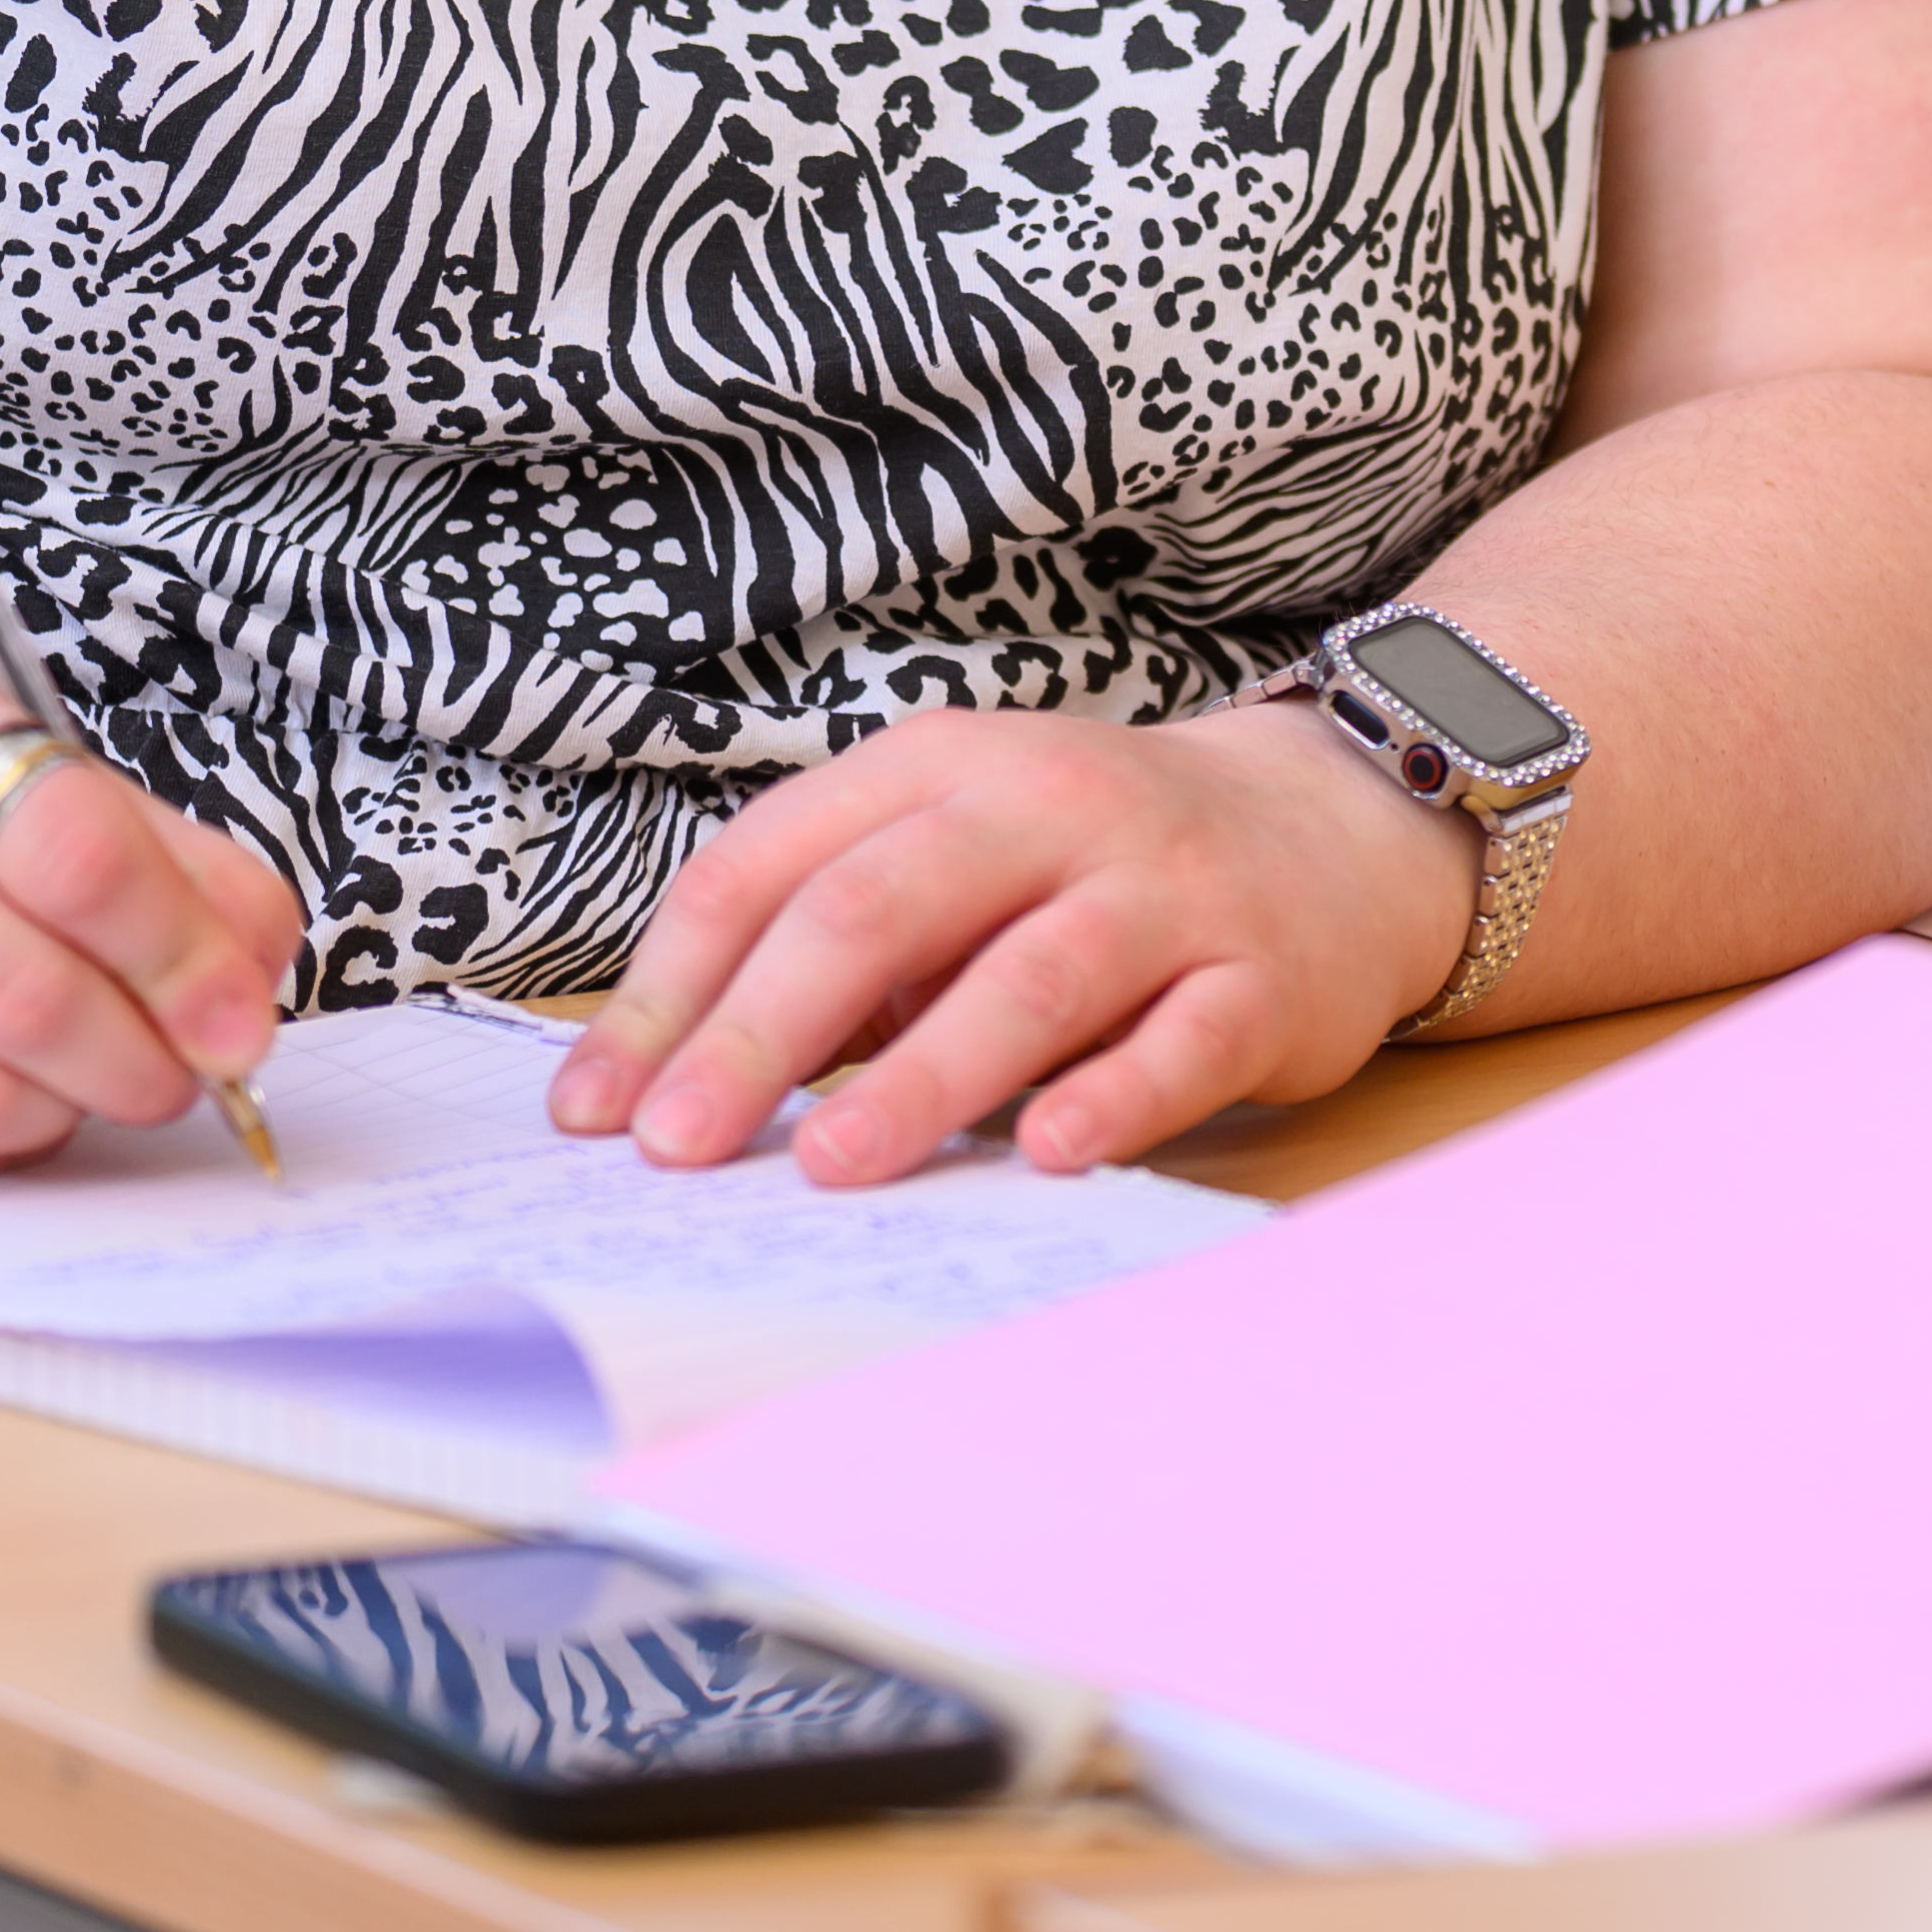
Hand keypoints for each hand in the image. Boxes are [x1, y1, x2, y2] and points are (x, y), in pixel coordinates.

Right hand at [0, 665, 300, 1171]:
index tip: (240, 1019)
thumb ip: (176, 866)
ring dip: (71, 1108)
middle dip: (141, 1053)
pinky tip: (7, 1096)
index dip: (180, 949)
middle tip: (194, 1071)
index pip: (72, 846)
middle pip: (22, 990)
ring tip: (102, 1077)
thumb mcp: (39, 788)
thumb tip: (254, 974)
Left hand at [554, 700, 1478, 1184]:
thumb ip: (833, 946)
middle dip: (762, 1031)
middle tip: (682, 1146)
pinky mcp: (1259, 975)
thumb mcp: (955, 855)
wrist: (1332, 829)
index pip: (773, 864)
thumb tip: (665, 1088)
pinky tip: (1049, 1155)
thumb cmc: (1093, 867)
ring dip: (924, 1074)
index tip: (600, 1110)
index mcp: (943, 767)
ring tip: (833, 1163)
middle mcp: (1051, 806)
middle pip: (880, 907)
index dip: (673, 989)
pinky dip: (1113, 1097)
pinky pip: (1180, 1041)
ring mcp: (1163, 888)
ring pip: (1029, 976)